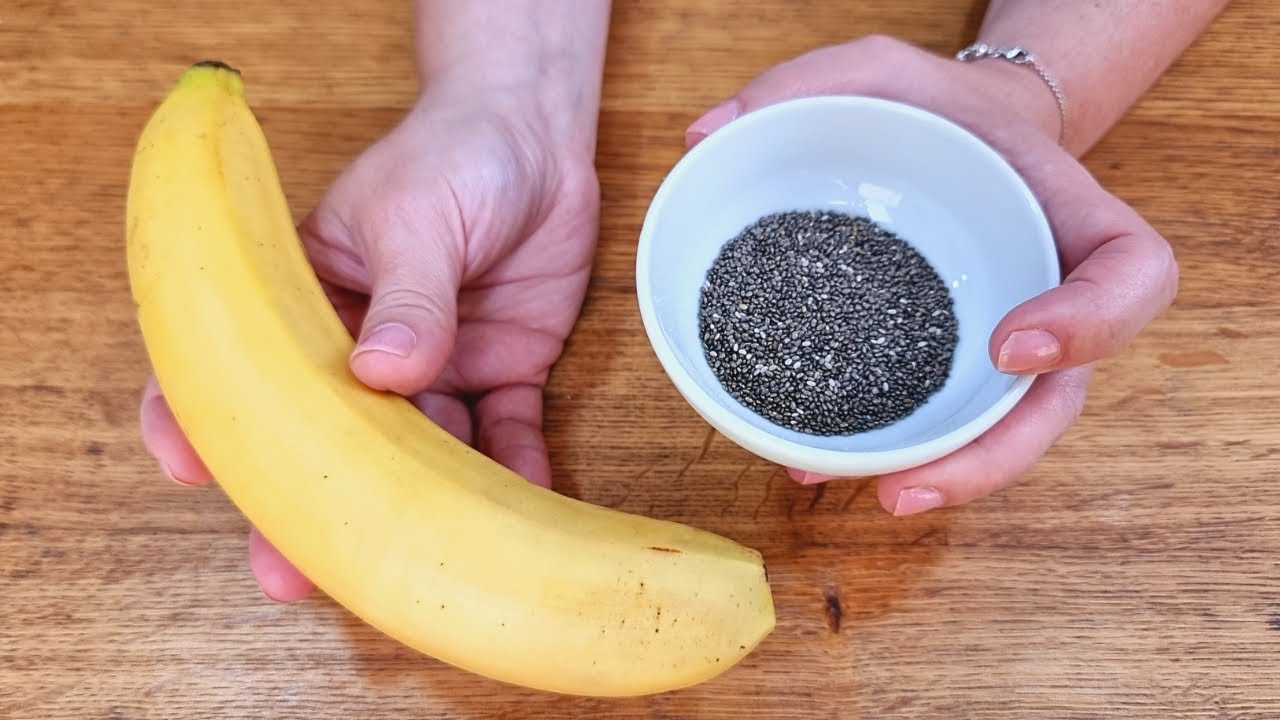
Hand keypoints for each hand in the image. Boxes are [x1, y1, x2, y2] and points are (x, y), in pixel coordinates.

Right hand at [139, 90, 599, 599]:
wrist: (537, 136)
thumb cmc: (453, 154)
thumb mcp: (415, 213)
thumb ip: (407, 293)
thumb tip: (381, 374)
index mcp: (314, 303)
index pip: (246, 365)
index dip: (207, 417)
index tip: (190, 465)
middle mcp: (369, 349)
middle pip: (331, 439)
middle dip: (311, 505)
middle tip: (288, 572)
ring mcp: (436, 367)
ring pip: (420, 456)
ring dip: (416, 513)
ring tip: (411, 571)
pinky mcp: (502, 371)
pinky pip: (505, 435)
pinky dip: (515, 473)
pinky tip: (518, 513)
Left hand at [685, 35, 1178, 514]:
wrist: (946, 144)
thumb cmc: (930, 113)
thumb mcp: (878, 72)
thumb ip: (806, 83)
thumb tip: (704, 137)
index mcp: (1063, 212)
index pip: (1131, 273)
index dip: (1093, 323)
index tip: (1010, 345)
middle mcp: (1048, 294)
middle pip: (1057, 399)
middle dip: (992, 458)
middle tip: (909, 490)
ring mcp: (1004, 344)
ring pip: (999, 433)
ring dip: (942, 481)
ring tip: (864, 497)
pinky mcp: (951, 367)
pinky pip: (941, 423)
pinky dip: (892, 455)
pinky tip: (816, 467)